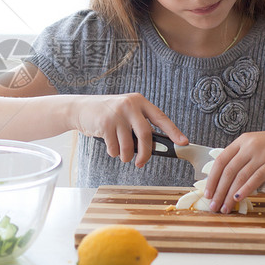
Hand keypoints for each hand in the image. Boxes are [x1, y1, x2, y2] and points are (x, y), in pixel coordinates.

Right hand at [72, 93, 186, 167]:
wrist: (80, 108)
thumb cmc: (107, 113)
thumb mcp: (126, 112)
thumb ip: (139, 124)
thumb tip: (154, 146)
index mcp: (139, 101)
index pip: (161, 118)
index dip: (173, 131)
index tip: (183, 142)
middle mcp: (130, 105)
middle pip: (146, 136)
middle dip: (145, 154)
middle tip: (141, 163)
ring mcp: (117, 114)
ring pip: (129, 146)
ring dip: (126, 156)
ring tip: (120, 152)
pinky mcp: (105, 124)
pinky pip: (115, 148)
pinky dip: (113, 152)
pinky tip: (109, 144)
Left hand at [202, 126, 264, 212]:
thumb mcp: (257, 145)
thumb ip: (243, 157)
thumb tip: (227, 179)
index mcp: (242, 141)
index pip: (220, 160)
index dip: (212, 178)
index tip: (207, 193)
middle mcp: (249, 145)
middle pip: (228, 171)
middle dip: (219, 190)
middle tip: (214, 205)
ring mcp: (261, 153)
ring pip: (240, 176)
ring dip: (230, 195)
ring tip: (225, 208)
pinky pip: (256, 178)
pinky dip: (245, 190)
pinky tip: (238, 199)